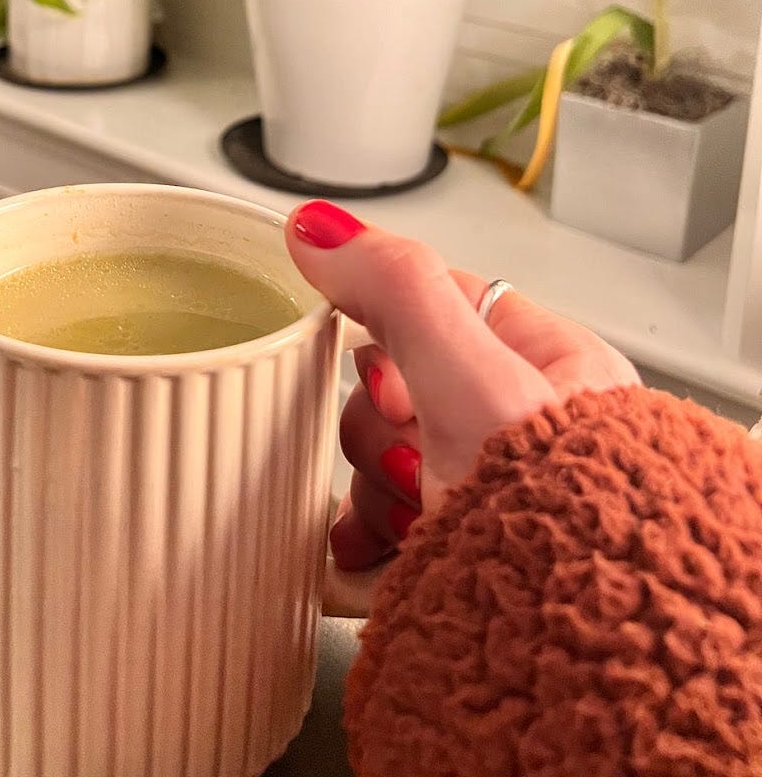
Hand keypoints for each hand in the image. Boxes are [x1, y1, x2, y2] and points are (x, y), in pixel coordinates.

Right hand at [285, 200, 639, 615]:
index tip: (372, 362)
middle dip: (380, 428)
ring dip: (374, 488)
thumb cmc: (567, 531)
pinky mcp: (450, 564)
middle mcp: (520, 433)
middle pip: (393, 388)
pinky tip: (369, 556)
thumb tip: (321, 229)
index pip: (436, 301)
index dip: (388, 327)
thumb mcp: (476, 382)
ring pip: (380, 460)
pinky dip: (358, 541)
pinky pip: (375, 530)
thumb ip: (399, 290)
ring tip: (410, 519)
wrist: (573, 665)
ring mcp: (484, 501)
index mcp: (550, 369)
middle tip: (411, 454)